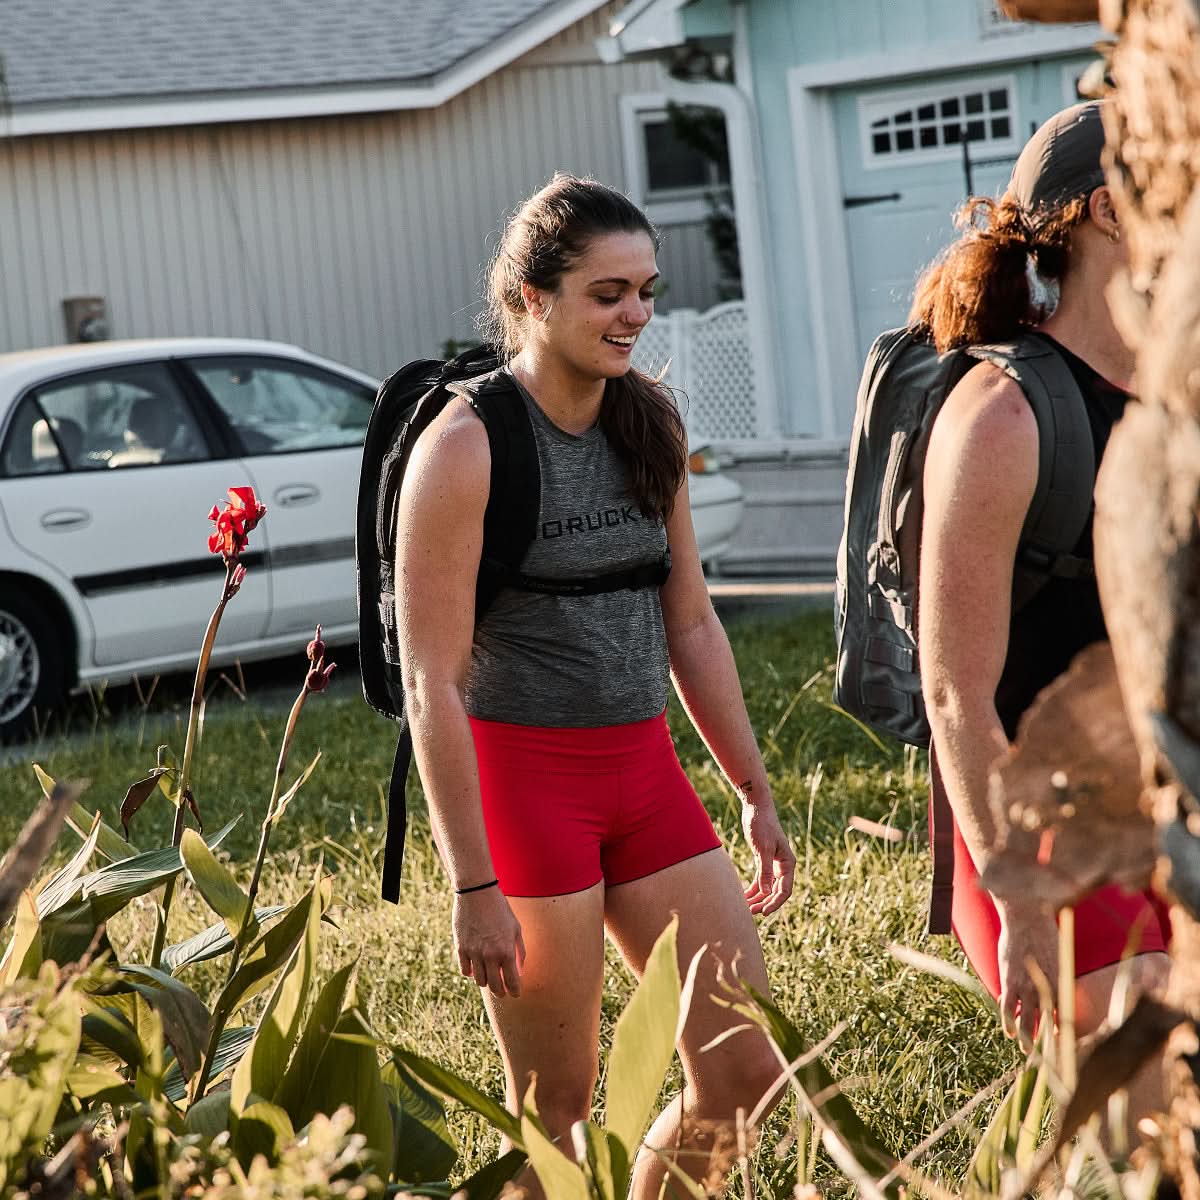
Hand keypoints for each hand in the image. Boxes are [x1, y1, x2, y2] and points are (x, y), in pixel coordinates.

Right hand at [452, 886, 525, 998]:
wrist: (477, 893)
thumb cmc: (500, 909)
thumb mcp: (516, 928)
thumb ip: (519, 951)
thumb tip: (520, 970)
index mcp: (506, 951)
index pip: (512, 981)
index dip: (515, 991)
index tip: (516, 994)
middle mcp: (489, 956)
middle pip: (495, 986)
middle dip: (501, 992)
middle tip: (503, 993)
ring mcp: (474, 953)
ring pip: (479, 981)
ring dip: (486, 982)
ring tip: (490, 978)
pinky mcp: (460, 948)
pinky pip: (465, 970)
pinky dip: (471, 973)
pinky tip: (476, 968)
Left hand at [741, 796, 795, 915]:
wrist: (756, 808)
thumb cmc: (762, 825)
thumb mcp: (764, 848)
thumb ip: (766, 870)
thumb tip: (766, 892)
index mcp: (788, 864)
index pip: (785, 890)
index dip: (775, 903)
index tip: (764, 912)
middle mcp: (783, 866)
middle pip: (776, 892)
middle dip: (765, 903)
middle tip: (751, 912)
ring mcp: (773, 864)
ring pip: (767, 887)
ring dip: (758, 898)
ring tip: (746, 908)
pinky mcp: (763, 860)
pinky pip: (760, 880)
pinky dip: (753, 888)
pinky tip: (743, 896)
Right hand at [995, 898, 1058, 1047]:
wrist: (1026, 915)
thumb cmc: (1044, 932)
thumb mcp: (1059, 957)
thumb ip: (1059, 978)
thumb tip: (1060, 993)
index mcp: (1063, 983)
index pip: (1067, 1016)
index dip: (1065, 1033)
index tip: (1065, 1046)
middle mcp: (1046, 988)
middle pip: (1048, 1022)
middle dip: (1049, 1041)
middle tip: (1050, 1058)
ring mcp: (1027, 985)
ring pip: (1028, 1019)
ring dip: (1028, 1037)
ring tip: (1028, 1050)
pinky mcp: (1009, 980)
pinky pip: (1008, 1007)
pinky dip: (1009, 1021)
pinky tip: (1010, 1032)